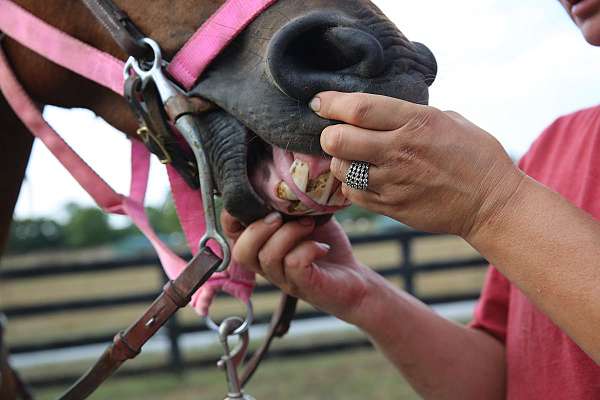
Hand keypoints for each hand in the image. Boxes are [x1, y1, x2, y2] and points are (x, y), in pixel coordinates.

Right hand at [221, 211, 380, 324]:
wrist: (354, 280)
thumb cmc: (323, 244)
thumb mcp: (303, 215)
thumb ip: (287, 200)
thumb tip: (281, 168)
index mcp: (258, 246)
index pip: (228, 232)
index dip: (234, 212)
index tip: (258, 196)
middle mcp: (265, 266)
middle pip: (241, 251)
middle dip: (258, 227)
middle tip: (282, 216)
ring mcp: (282, 278)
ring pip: (267, 256)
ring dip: (288, 233)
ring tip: (309, 225)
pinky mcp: (303, 286)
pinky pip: (294, 263)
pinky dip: (308, 248)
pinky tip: (322, 247)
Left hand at [312, 91, 524, 238]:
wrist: (491, 203)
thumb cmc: (477, 157)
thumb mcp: (450, 120)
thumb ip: (412, 114)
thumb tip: (384, 111)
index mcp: (416, 122)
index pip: (360, 108)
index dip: (332, 103)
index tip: (318, 101)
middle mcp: (400, 150)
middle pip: (339, 139)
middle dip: (328, 135)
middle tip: (333, 134)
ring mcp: (394, 182)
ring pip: (342, 169)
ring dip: (340, 162)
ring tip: (351, 159)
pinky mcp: (392, 207)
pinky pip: (354, 195)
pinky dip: (351, 186)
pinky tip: (361, 180)